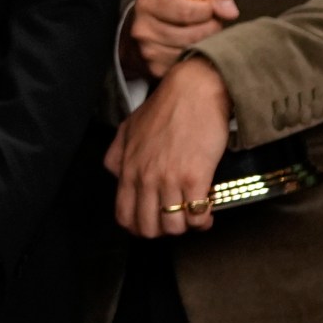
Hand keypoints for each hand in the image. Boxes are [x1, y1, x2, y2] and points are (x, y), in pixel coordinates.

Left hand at [105, 56, 230, 237]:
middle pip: (148, 228)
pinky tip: (207, 209)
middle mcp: (145, 178)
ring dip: (186, 226)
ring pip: (174, 227)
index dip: (139, 227)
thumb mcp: (128, 128)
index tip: (152, 223)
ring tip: (193, 214)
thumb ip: (117, 155)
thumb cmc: (165, 107)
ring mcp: (169, 180)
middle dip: (163, 231)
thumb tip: (115, 174)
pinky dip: (203, 220)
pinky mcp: (195, 178)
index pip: (124, 216)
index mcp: (128, 168)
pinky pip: (197, 216)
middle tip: (175, 220)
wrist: (194, 91)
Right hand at [120, 0, 236, 80]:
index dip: (207, 10)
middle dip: (210, 28)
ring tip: (201, 33)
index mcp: (149, 3)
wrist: (151, 22)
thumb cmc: (176, 1)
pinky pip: (188, 65)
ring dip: (205, 43)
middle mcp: (143, 29)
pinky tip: (194, 46)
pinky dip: (196, 57)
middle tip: (209, 22)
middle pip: (192, 35)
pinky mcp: (156, 69)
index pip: (186, 11)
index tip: (209, 8)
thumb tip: (230, 13)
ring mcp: (149, 51)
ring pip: (192, 52)